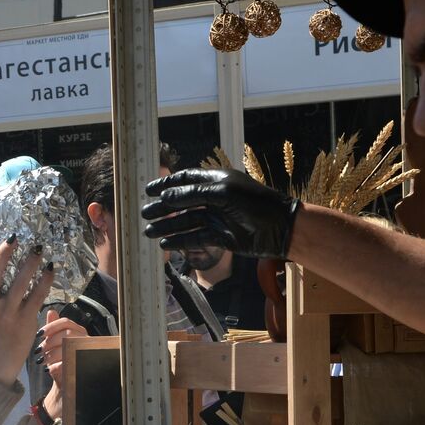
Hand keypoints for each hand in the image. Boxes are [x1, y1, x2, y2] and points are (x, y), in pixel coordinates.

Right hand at [0, 238, 55, 384]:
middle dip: (2, 255)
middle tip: (14, 238)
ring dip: (28, 265)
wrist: (3, 355)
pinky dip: (44, 281)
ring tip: (37, 250)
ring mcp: (8, 315)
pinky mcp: (25, 321)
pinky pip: (36, 297)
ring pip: (17, 286)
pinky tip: (50, 269)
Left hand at [32, 309, 80, 422]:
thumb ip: (53, 330)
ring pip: (68, 347)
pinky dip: (56, 366)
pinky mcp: (84, 368)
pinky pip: (69, 363)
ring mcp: (87, 354)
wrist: (65, 387)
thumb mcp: (54, 346)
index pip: (66, 322)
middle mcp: (86, 341)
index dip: (51, 326)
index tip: (39, 334)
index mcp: (79, 333)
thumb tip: (50, 311)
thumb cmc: (60, 363)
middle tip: (39, 351)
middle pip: (67, 333)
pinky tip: (49, 370)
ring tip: (43, 361)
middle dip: (50, 342)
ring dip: (52, 354)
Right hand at [141, 168, 300, 258]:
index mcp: (216, 181)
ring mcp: (217, 219)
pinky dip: (181, 241)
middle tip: (144, 214)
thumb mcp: (222, 193)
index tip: (148, 191)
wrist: (280, 228)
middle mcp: (214, 199)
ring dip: (168, 227)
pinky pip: (196, 239)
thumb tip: (165, 195)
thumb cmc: (254, 203)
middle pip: (182, 202)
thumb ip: (193, 194)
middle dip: (163, 208)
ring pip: (186, 222)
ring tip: (149, 232)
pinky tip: (166, 244)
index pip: (186, 180)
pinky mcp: (221, 238)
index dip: (166, 184)